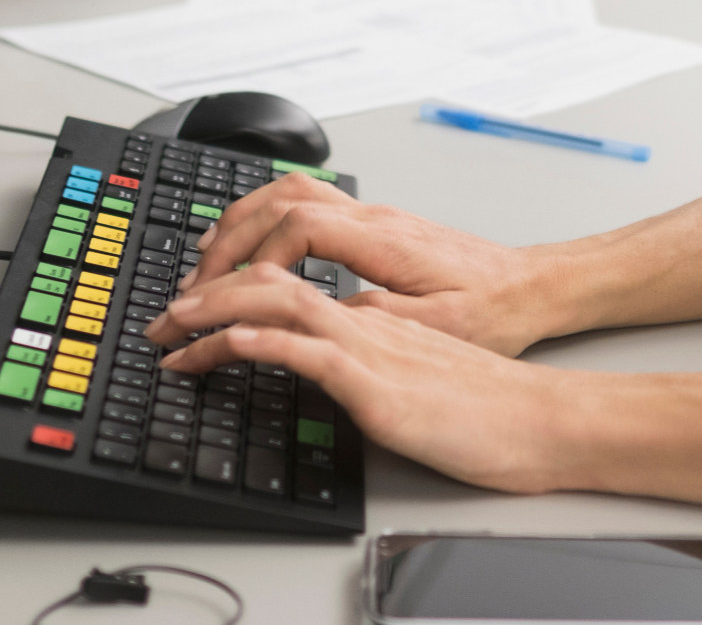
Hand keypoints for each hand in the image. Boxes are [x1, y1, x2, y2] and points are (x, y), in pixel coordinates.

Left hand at [153, 264, 582, 494]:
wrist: (540, 420)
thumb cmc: (486, 408)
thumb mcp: (412, 376)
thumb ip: (369, 362)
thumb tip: (324, 366)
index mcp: (371, 319)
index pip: (288, 282)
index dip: (232, 285)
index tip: (191, 307)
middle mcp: (365, 322)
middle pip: (271, 280)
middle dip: (205, 291)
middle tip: (161, 319)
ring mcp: (372, 350)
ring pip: (281, 304)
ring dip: (217, 311)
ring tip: (174, 327)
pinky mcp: (380, 386)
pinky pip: (314, 351)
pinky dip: (267, 341)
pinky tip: (231, 344)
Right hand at [157, 173, 564, 356]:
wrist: (531, 286)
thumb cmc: (494, 309)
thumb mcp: (436, 328)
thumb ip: (371, 319)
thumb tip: (314, 315)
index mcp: (383, 239)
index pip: (297, 229)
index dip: (253, 264)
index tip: (225, 301)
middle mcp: (372, 217)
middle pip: (280, 203)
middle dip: (227, 243)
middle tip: (191, 289)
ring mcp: (370, 215)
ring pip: (287, 192)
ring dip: (240, 225)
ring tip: (205, 264)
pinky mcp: (372, 226)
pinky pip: (303, 202)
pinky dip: (264, 219)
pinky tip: (250, 247)